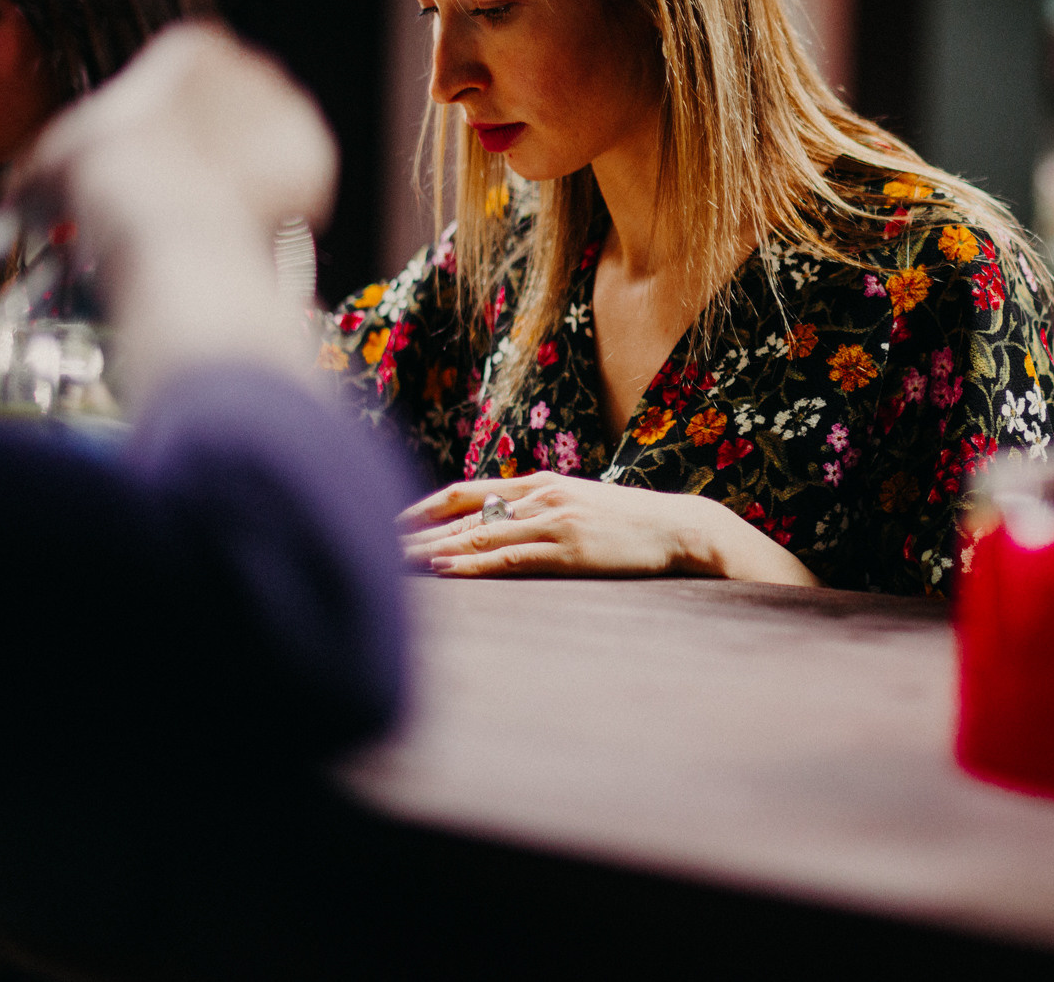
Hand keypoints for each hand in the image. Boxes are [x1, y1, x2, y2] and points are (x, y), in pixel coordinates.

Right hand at [13, 22, 334, 236]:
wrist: (166, 219)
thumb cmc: (108, 179)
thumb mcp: (61, 152)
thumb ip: (67, 154)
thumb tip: (39, 184)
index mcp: (196, 45)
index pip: (195, 79)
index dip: (179, 127)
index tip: (166, 159)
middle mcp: (254, 66)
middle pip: (237, 113)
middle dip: (219, 151)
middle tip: (190, 195)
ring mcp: (291, 110)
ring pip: (268, 149)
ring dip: (248, 179)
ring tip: (214, 216)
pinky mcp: (318, 156)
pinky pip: (300, 185)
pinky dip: (278, 208)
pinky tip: (247, 226)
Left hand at [398, 474, 820, 585]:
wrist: (681, 529)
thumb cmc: (632, 526)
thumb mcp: (581, 508)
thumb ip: (541, 514)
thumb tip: (501, 530)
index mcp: (542, 484)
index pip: (466, 491)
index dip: (423, 508)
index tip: (389, 523)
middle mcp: (542, 495)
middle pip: (463, 513)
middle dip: (415, 533)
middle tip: (372, 547)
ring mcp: (555, 520)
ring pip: (479, 534)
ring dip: (432, 550)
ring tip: (393, 563)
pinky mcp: (570, 548)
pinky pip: (510, 556)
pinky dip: (473, 563)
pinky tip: (444, 569)